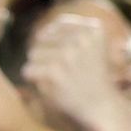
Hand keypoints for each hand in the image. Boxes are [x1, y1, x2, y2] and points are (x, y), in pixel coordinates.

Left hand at [20, 6, 130, 130]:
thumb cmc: (94, 80)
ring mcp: (67, 53)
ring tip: (56, 79)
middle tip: (59, 71)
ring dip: (39, 68)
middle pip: (43, 38)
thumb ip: (72, 34)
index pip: (60, 23)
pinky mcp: (54, 71)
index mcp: (93, 29)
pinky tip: (49, 87)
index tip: (62, 55)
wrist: (102, 108)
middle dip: (46, 54)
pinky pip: (29, 70)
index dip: (55, 39)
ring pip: (33, 54)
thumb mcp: (92, 49)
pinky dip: (34, 80)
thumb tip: (39, 32)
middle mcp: (80, 37)